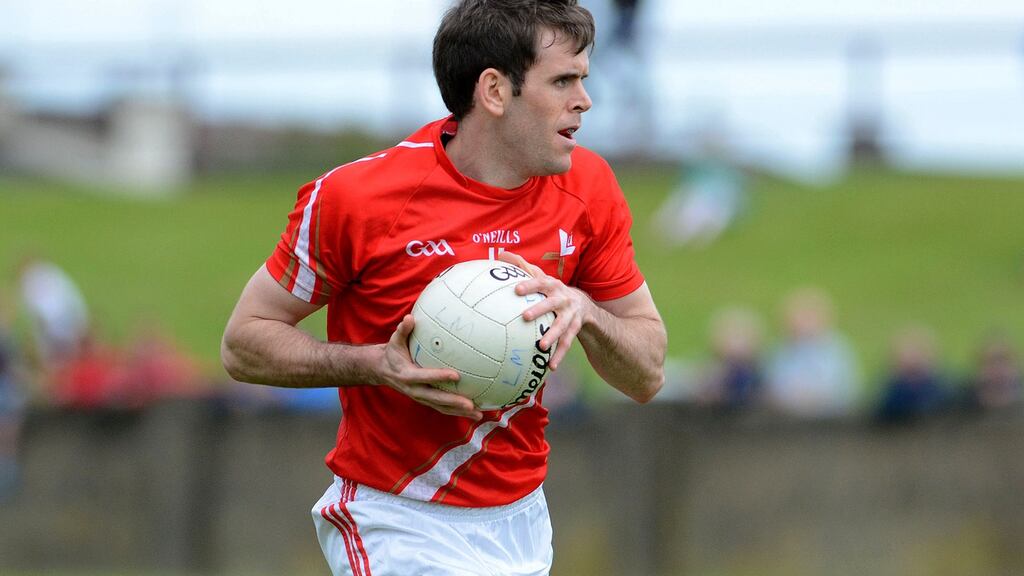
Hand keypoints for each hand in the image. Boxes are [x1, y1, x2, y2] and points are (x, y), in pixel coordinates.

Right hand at [377, 314, 482, 420]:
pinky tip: (473, 413)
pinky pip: (442, 408)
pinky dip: (457, 412)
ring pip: (441, 407)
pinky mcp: (426, 400)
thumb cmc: (393, 352)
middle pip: (435, 399)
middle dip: (453, 402)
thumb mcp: (394, 341)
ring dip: (459, 412)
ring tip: (478, 415)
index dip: (439, 376)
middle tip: (470, 405)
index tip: (456, 375)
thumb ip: (403, 330)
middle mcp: (414, 390)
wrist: (382, 370)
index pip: (424, 377)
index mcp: (407, 375)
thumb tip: (409, 318)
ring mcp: (420, 397)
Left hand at [498, 251, 591, 370]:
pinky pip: (567, 343)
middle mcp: (563, 299)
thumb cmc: (553, 290)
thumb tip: (501, 253)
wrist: (583, 305)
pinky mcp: (574, 330)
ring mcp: (571, 315)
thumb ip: (522, 266)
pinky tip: (550, 367)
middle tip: (524, 317)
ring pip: (562, 326)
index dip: (530, 284)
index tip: (516, 290)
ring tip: (541, 347)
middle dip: (540, 309)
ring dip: (553, 337)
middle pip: (552, 303)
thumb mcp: (542, 277)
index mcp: (553, 285)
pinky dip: (559, 355)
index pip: (541, 282)